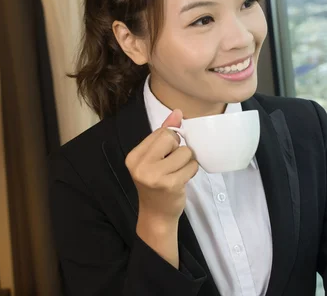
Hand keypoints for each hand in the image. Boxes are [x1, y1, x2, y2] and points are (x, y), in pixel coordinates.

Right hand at [126, 109, 198, 223]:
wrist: (156, 215)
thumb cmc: (157, 184)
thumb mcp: (155, 158)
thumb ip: (164, 133)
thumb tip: (177, 112)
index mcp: (134, 156)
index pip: (161, 132)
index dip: (170, 141)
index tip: (166, 156)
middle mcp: (141, 165)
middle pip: (172, 138)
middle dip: (178, 149)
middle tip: (172, 165)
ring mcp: (155, 176)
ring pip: (185, 152)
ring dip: (187, 161)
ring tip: (178, 172)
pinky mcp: (170, 184)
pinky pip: (191, 166)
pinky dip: (191, 170)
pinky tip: (183, 179)